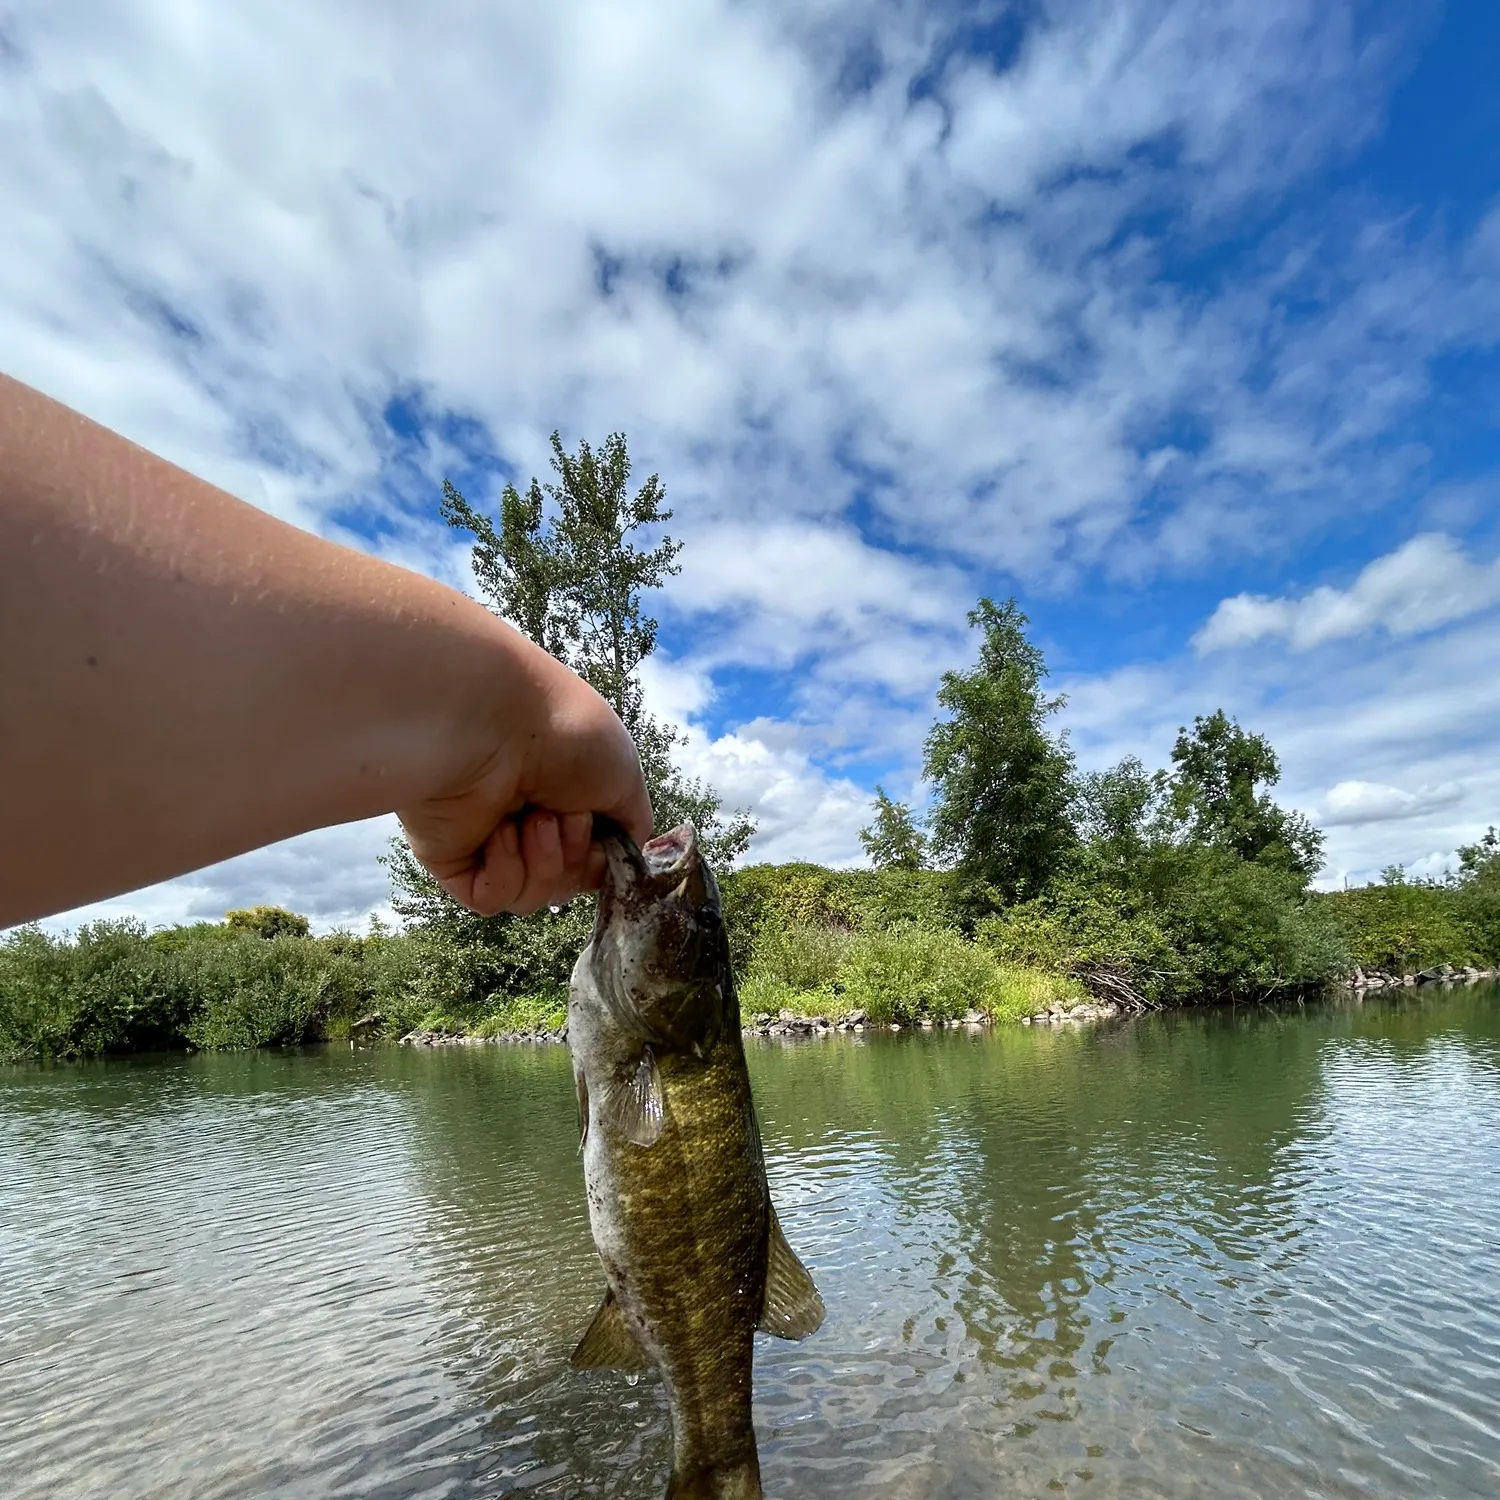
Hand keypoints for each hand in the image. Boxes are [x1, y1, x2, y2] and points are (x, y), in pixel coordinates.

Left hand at [397, 653, 652, 915]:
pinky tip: (500, 833)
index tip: (603, 837)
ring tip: (533, 820)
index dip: (603, 860)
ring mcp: (490, 840)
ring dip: (545, 862)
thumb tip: (621, 860)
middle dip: (575, 857)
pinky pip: (493, 899)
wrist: (496, 726)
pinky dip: (507, 872)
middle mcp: (528, 818)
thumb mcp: (626, 779)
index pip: (592, 859)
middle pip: (567, 882)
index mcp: (566, 798)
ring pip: (534, 896)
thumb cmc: (566, 737)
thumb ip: (631, 828)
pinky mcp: (454, 860)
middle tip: (564, 816)